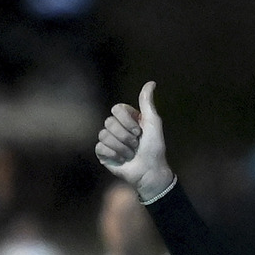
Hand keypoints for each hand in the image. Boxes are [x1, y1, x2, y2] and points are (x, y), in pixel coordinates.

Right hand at [94, 81, 173, 201]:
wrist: (150, 172)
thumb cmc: (154, 149)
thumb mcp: (153, 123)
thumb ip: (148, 103)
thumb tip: (151, 82)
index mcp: (127, 118)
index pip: (116, 109)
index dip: (127, 121)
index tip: (139, 131)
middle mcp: (117, 127)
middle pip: (109, 122)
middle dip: (126, 136)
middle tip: (136, 145)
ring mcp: (109, 140)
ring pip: (104, 135)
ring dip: (122, 147)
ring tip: (130, 154)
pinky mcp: (103, 154)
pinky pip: (100, 147)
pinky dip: (113, 154)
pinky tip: (121, 160)